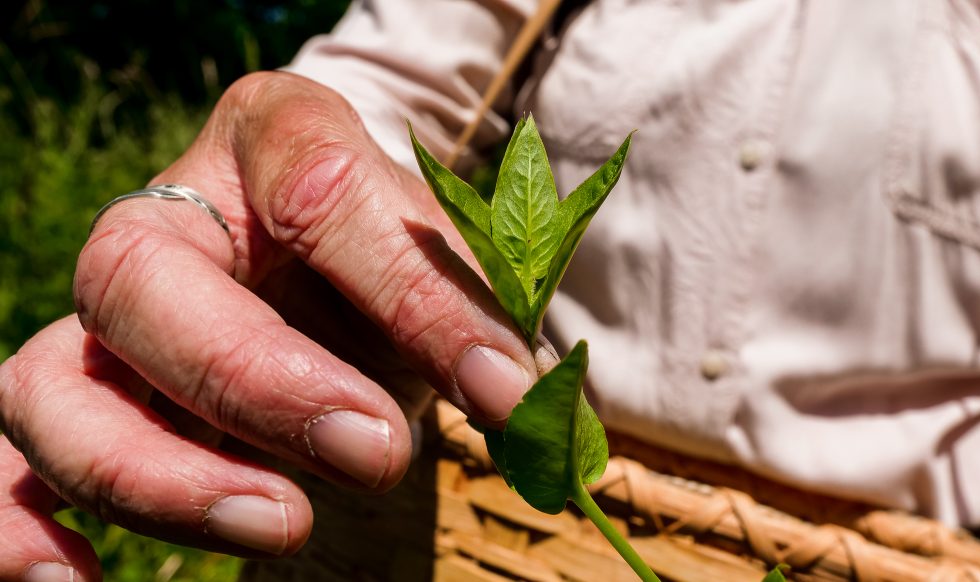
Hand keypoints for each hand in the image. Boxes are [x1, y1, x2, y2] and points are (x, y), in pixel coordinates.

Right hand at [0, 71, 543, 573]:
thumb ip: (470, 310)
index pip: (318, 187)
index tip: (499, 386)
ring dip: (155, 474)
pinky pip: (7, 465)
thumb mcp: (445, 263)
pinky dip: (23, 527)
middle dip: (252, 380)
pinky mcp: (85, 404)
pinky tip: (84, 580)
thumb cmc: (392, 263)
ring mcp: (109, 320)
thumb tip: (512, 400)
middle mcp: (165, 217)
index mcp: (270, 139)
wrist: (339, 274)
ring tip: (282, 524)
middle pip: (138, 280)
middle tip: (373, 452)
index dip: (412, 291)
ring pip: (54, 386)